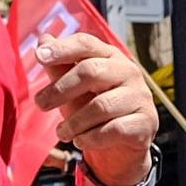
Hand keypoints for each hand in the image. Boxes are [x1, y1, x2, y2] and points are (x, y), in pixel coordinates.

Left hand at [34, 33, 156, 185]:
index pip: (86, 44)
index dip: (62, 48)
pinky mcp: (146, 122)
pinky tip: (80, 141)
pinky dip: (91, 138)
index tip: (39, 56)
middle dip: (60, 89)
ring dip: (74, 122)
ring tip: (62, 132)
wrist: (120, 146)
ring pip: (101, 105)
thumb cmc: (92, 108)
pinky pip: (114, 129)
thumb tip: (43, 39)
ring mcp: (140, 96)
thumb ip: (59, 66)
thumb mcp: (72, 88)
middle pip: (90, 71)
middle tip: (40, 103)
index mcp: (109, 56)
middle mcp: (128, 71)